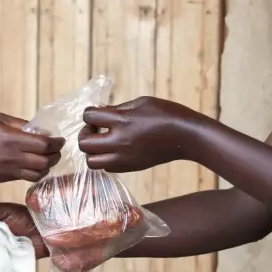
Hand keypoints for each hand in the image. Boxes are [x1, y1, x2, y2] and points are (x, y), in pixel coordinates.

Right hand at [0, 113, 63, 182]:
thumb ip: (20, 125)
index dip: (56, 143)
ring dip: (45, 167)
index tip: (59, 139)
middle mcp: (10, 158)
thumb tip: (40, 131)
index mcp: (11, 139)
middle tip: (55, 149)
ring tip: (44, 158)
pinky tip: (29, 163)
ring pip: (36, 175)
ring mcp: (5, 171)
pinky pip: (22, 178)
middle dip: (54, 155)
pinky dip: (31, 172)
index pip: (45, 146)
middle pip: (45, 162)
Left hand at [78, 97, 202, 171]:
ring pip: (91, 162)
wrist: (187, 137)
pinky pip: (106, 168)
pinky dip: (105, 159)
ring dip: (92, 151)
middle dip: (85, 134)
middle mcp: (119, 142)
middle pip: (84, 144)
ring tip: (103, 142)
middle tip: (95, 129)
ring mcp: (124, 158)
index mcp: (122, 121)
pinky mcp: (130, 168)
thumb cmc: (166, 114)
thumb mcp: (141, 102)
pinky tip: (115, 150)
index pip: (89, 117)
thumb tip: (101, 113)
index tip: (98, 113)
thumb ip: (118, 109)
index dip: (89, 113)